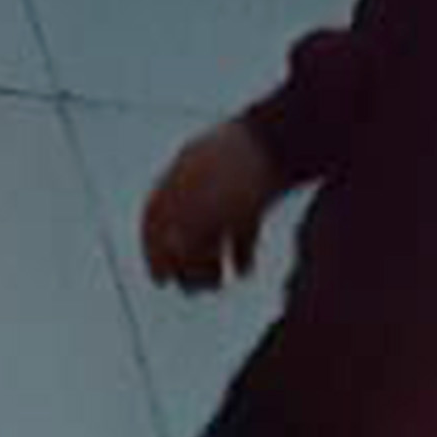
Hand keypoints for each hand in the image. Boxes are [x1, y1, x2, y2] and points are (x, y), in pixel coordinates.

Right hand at [142, 119, 283, 290]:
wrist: (284, 145)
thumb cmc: (238, 175)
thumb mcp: (205, 210)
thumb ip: (183, 233)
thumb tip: (168, 254)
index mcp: (175, 179)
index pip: (154, 218)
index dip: (152, 251)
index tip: (159, 279)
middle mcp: (196, 182)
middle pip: (184, 227)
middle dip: (186, 261)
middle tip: (192, 291)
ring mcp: (226, 187)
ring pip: (211, 229)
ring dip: (212, 259)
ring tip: (219, 286)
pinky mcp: (255, 195)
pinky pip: (240, 227)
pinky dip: (238, 249)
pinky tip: (244, 271)